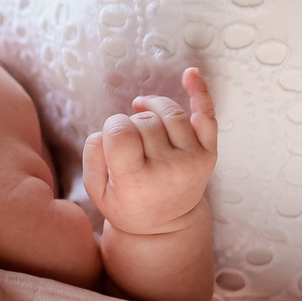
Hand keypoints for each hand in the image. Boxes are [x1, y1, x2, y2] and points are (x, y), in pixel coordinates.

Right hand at [82, 68, 217, 236]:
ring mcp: (192, 159)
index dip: (111, 128)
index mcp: (137, 181)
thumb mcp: (96, 191)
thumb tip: (110, 128)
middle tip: (131, 146)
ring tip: (142, 114)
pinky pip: (207, 115)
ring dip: (151, 109)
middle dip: (131, 124)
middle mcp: (169, 169)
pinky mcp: (208, 153)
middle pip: (143, 120)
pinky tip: (190, 74)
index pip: (119, 131)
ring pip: (169, 112)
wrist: (165, 227)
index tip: (113, 141)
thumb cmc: (127, 204)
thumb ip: (93, 155)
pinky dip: (200, 92)